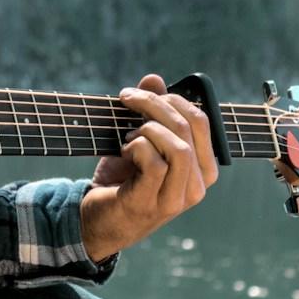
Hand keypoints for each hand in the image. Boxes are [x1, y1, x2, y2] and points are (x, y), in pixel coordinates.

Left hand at [79, 73, 218, 261]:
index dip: (174, 98)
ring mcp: (177, 199)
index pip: (202, 121)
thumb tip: (154, 79)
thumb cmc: (123, 178)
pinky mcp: (152, 204)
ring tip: (128, 134)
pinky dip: (136, 147)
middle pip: (189, 128)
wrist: (96, 220)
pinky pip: (155, 163)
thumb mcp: (139, 140)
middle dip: (154, 104)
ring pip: (178, 147)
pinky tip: (124, 151)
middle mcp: (197, 186)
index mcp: (202, 168)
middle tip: (127, 98)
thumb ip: (150, 111)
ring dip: (147, 129)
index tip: (143, 92)